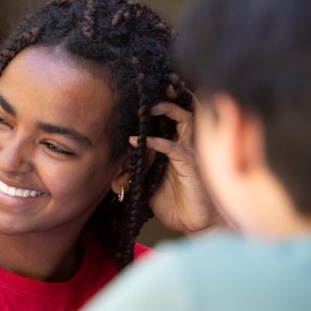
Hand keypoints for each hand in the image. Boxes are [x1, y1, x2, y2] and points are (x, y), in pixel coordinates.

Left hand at [131, 88, 220, 233]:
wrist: (196, 225)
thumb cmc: (177, 204)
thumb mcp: (149, 186)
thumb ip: (136, 174)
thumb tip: (114, 174)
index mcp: (178, 144)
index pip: (170, 117)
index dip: (159, 103)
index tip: (140, 94)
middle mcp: (187, 143)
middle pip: (183, 109)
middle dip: (169, 95)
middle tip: (152, 86)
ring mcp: (191, 152)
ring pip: (186, 119)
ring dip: (168, 110)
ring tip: (150, 106)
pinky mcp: (190, 165)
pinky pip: (175, 148)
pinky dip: (158, 142)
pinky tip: (143, 141)